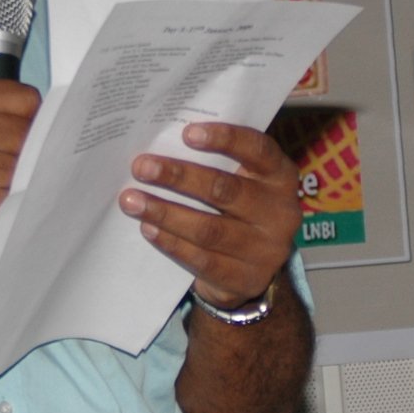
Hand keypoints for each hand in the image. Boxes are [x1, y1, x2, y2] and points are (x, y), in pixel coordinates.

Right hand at [0, 81, 39, 269]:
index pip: (27, 100)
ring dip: (18, 181)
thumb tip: (33, 120)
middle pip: (31, 134)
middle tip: (7, 169)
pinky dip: (7, 204)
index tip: (27, 134)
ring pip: (26, 167)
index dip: (32, 120)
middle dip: (28, 153)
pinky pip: (14, 197)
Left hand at [120, 122, 301, 308]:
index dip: (226, 139)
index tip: (187, 133)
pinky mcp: (245, 279)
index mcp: (281, 177)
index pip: (259, 150)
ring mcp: (266, 250)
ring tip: (132, 200)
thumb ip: (216, 163)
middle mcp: (280, 212)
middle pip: (225, 190)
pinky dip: (171, 242)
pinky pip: (202, 259)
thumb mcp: (242, 182)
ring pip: (209, 228)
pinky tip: (148, 228)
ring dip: (165, 212)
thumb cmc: (238, 210)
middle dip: (179, 176)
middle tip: (141, 167)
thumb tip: (162, 143)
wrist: (255, 272)